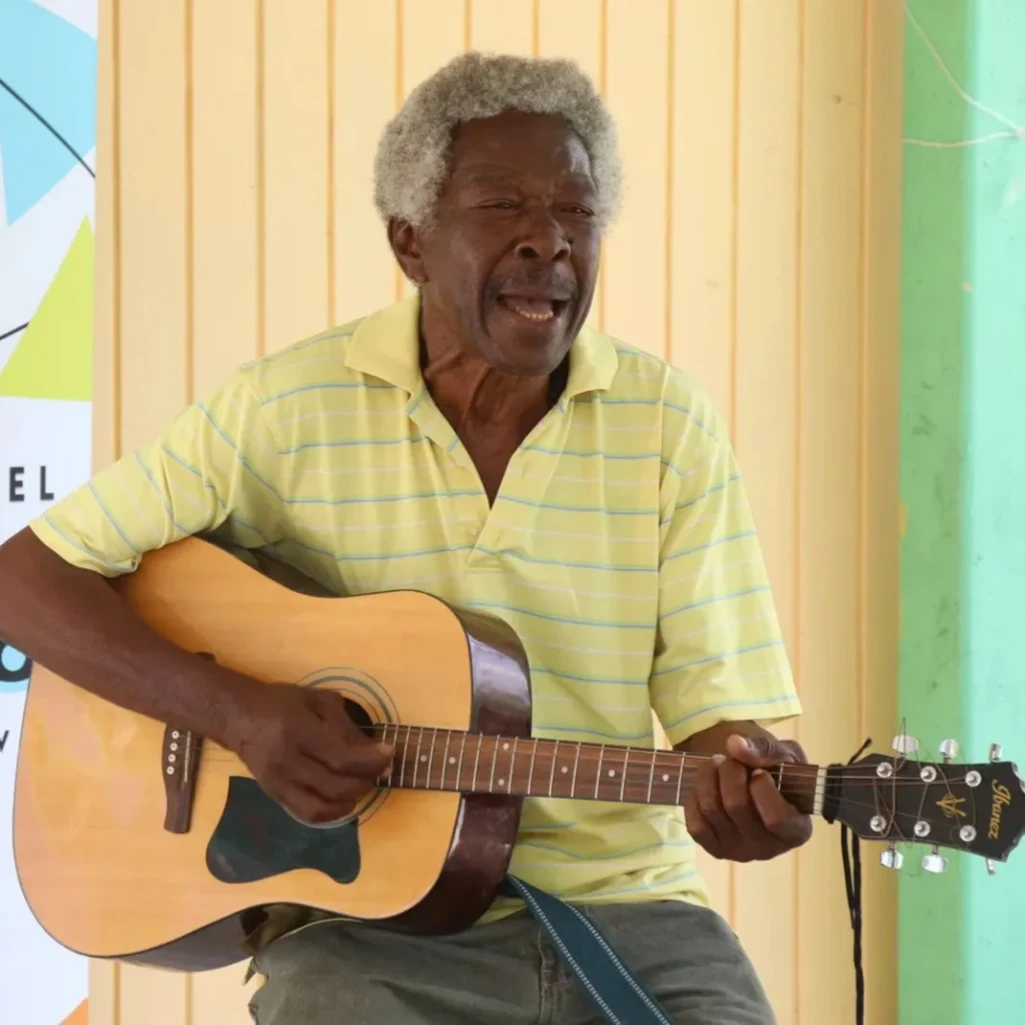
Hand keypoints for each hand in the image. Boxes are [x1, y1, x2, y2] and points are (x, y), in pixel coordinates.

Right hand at [225, 683, 392, 824]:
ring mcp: (278, 782)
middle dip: (366, 780)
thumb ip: (344, 723)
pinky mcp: (274, 794)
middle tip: (382, 769)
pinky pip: (306, 813)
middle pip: (334, 785)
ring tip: (365, 784)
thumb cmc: (281, 702)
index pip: (341, 757)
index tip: (391, 753)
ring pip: (321, 806)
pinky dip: (331, 813)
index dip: (370, 760)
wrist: (237, 717)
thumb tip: (372, 748)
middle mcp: (286, 761)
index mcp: (298, 731)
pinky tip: (345, 800)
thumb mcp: (316, 700)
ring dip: (351, 799)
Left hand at [683, 733, 811, 861]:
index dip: (762, 788)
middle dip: (730, 771)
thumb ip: (765, 749)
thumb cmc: (778, 773)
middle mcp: (769, 849)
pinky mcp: (715, 849)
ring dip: (709, 777)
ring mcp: (740, 852)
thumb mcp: (784, 755)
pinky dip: (695, 799)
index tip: (759, 771)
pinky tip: (706, 788)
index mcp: (796, 830)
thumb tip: (734, 744)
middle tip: (731, 760)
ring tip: (716, 765)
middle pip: (736, 806)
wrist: (754, 784)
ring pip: (712, 810)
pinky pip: (695, 825)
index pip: (776, 819)